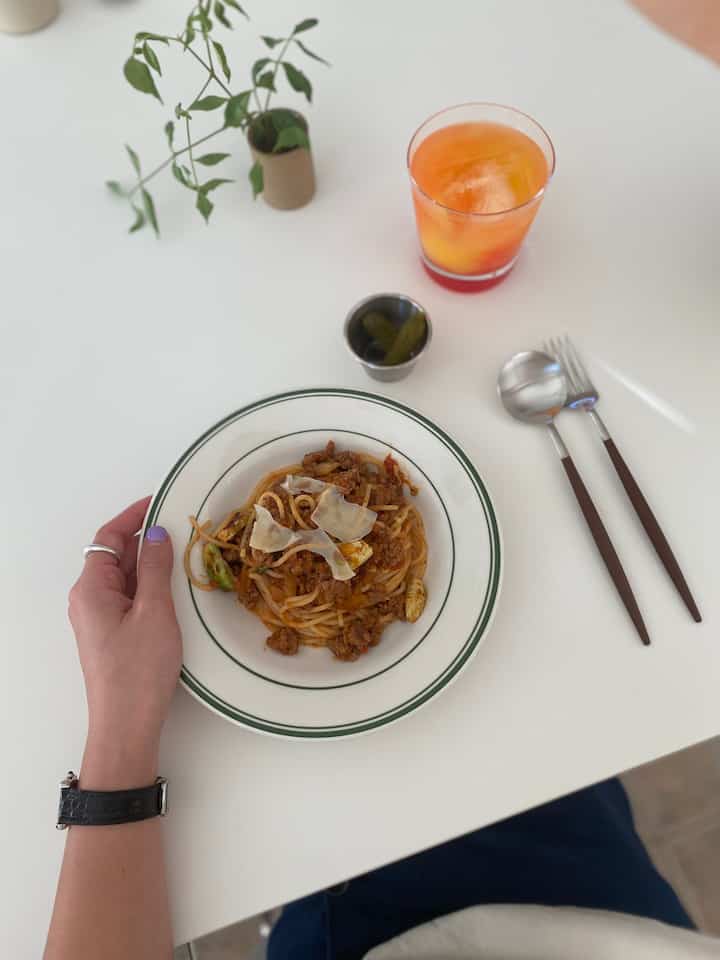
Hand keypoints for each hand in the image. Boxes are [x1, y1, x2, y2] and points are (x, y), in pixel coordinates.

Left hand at [68, 498, 181, 786]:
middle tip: (182, 525)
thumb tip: (157, 534)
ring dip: (149, 562)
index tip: (161, 501)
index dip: (133, 516)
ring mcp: (98, 618)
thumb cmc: (139, 669)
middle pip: (114, 555)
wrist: (126, 724)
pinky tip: (174, 585)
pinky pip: (128, 597)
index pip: (107, 538)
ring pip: (123, 577)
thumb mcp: (154, 611)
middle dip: (144, 538)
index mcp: (91, 588)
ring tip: (184, 550)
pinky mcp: (111, 634)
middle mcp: (88, 599)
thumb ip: (155, 568)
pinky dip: (148, 584)